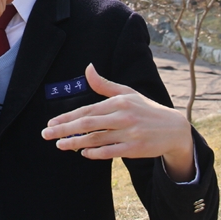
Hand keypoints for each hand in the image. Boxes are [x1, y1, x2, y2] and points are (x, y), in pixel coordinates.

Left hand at [41, 64, 194, 181]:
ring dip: (76, 142)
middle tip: (46, 134)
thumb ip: (104, 84)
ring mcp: (129, 133)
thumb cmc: (145, 109)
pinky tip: (83, 152)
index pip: (87, 110)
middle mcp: (122, 116)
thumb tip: (87, 67)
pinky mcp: (135, 148)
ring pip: (96, 139)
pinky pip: (110, 151)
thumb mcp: (127, 93)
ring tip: (59, 145)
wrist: (174, 128)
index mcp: (118, 102)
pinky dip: (95, 152)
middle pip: (88, 124)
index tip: (51, 122)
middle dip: (65, 129)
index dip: (67, 117)